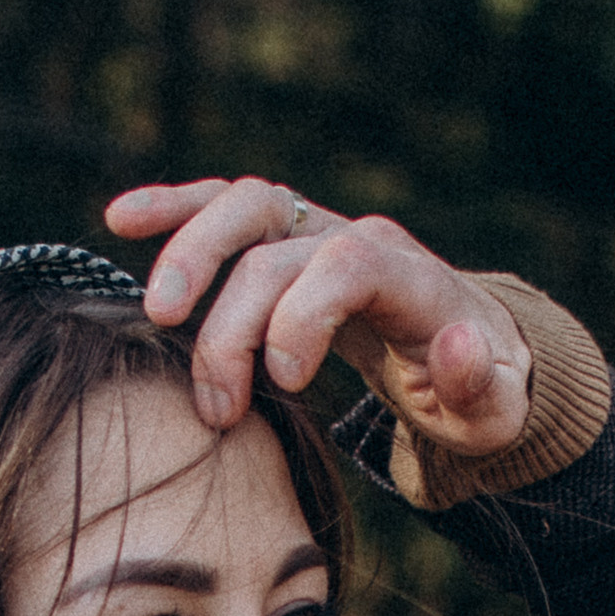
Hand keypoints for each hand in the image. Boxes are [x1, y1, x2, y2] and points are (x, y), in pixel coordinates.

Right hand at [102, 176, 531, 450]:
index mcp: (409, 278)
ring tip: (157, 317)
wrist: (472, 349)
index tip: (282, 382)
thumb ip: (477, 383)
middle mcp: (359, 239)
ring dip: (190, 253)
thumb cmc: (475, 392)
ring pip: (244, 207)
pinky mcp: (285, 238)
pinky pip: (224, 206)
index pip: (346, 266)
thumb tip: (454, 342)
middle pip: (277, 246)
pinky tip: (118, 219)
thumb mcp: (495, 409)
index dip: (302, 315)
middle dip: (234, 319)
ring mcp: (318, 232)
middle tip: (217, 402)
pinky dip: (174, 207)